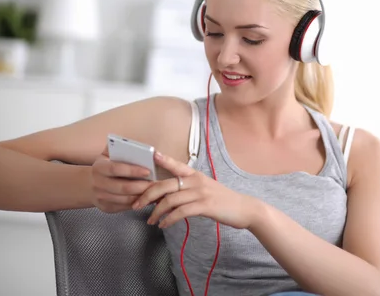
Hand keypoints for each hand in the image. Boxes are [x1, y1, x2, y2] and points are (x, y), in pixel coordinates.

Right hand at [89, 153, 154, 213]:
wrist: (89, 184)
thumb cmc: (106, 166)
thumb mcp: (108, 154)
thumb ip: (120, 148)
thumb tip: (136, 146)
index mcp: (99, 167)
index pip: (116, 169)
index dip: (133, 170)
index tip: (148, 171)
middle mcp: (98, 183)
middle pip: (124, 187)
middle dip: (142, 186)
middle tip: (156, 184)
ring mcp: (101, 197)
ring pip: (126, 199)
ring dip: (142, 196)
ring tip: (155, 191)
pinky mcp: (106, 207)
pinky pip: (125, 207)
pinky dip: (138, 203)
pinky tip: (148, 198)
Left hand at [133, 152, 261, 229]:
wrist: (244, 209)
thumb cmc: (222, 200)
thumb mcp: (205, 188)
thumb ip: (188, 188)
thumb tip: (165, 195)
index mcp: (196, 175)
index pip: (176, 165)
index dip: (164, 160)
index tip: (152, 155)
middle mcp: (196, 181)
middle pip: (166, 185)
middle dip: (147, 195)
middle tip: (136, 205)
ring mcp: (200, 193)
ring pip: (171, 200)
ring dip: (157, 212)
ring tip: (150, 221)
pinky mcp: (204, 206)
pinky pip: (181, 212)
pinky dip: (169, 219)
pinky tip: (164, 225)